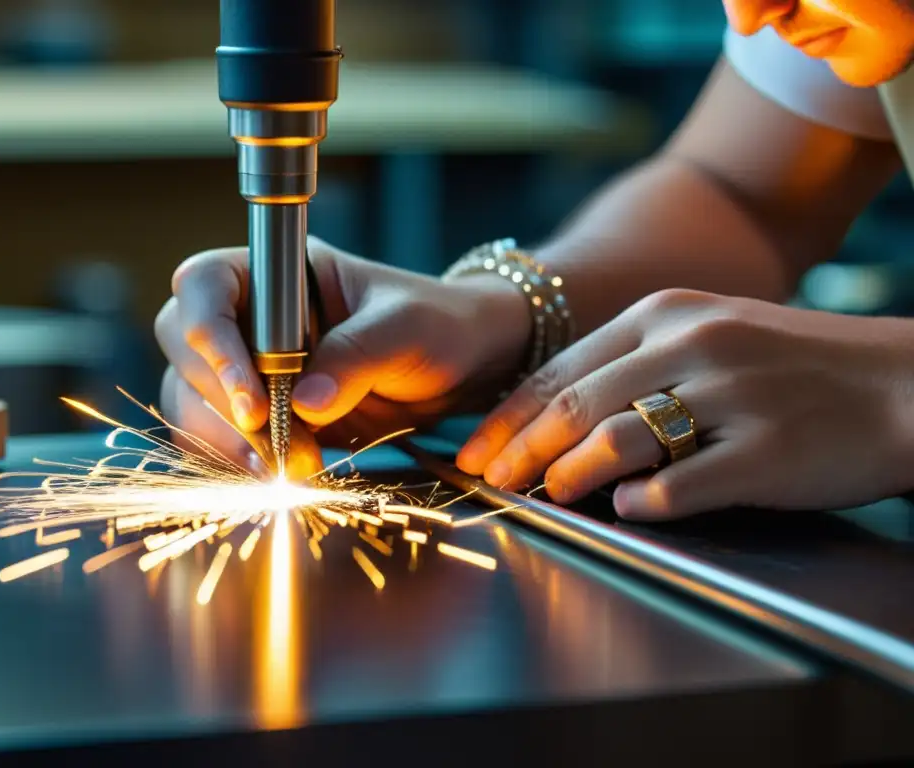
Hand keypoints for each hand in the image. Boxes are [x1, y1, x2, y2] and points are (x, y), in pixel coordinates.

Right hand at [155, 237, 529, 475]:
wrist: (463, 367)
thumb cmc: (438, 323)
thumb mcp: (407, 328)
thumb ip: (356, 356)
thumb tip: (304, 403)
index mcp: (279, 273)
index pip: (204, 286)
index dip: (209, 338)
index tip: (252, 397)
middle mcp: (252, 316)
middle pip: (184, 349)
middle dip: (222, 402)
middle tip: (277, 440)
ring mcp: (252, 367)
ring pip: (192, 400)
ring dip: (229, 441)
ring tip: (289, 469)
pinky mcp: (265, 415)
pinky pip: (222, 438)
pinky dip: (240, 461)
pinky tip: (280, 477)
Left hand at [456, 289, 913, 520]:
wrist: (901, 384)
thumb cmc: (794, 366)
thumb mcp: (709, 335)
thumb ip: (636, 366)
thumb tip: (559, 421)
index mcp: (667, 314)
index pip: (562, 367)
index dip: (509, 414)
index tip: (474, 448)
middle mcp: (692, 344)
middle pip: (576, 403)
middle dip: (519, 447)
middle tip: (489, 480)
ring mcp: (730, 396)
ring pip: (618, 438)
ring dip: (569, 473)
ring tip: (547, 495)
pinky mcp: (766, 450)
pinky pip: (683, 483)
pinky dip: (644, 501)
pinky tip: (627, 509)